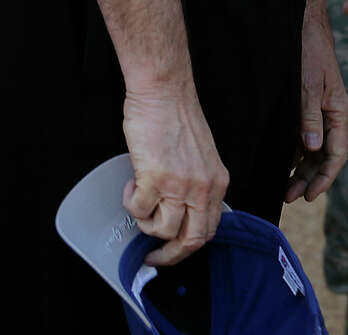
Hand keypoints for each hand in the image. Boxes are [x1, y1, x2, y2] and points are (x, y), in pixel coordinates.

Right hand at [121, 84, 229, 265]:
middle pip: (191, 240)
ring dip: (145, 223)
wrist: (165, 91)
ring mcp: (179, 184)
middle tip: (152, 256)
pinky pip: (137, 210)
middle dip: (169, 255)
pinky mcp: (155, 178)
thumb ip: (198, 185)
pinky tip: (132, 183)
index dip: (189, 247)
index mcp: (217, 181)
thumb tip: (183, 214)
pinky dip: (130, 202)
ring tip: (141, 200)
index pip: (210, 229)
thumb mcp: (202, 157)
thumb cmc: (179, 118)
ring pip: (162, 230)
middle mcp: (203, 186)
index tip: (173, 251)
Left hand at [285, 5, 347, 202]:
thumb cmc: (309, 52)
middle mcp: (333, 116)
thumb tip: (312, 148)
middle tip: (289, 198)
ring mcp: (321, 113)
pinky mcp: (309, 109)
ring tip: (284, 188)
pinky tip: (281, 165)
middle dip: (310, 180)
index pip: (337, 154)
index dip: (324, 178)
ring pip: (315, 151)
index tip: (309, 196)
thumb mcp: (307, 85)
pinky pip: (305, 138)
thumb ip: (310, 117)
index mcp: (340, 112)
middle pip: (326, 158)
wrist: (304, 26)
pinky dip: (295, 154)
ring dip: (302, 171)